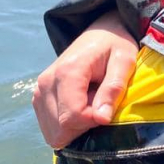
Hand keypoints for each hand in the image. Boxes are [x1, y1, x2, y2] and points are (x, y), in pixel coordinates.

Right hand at [32, 11, 137, 148]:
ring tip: (92, 100)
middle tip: (100, 101)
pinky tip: (82, 104)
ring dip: (77, 124)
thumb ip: (113, 89)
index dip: (94, 120)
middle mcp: (46, 82)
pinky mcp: (39, 98)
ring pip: (54, 132)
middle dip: (85, 124)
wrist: (101, 32)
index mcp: (67, 72)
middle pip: (61, 127)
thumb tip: (101, 119)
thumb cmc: (116, 45)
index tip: (108, 106)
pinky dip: (69, 123)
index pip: (73, 116)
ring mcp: (39, 91)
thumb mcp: (124, 62)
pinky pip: (52, 128)